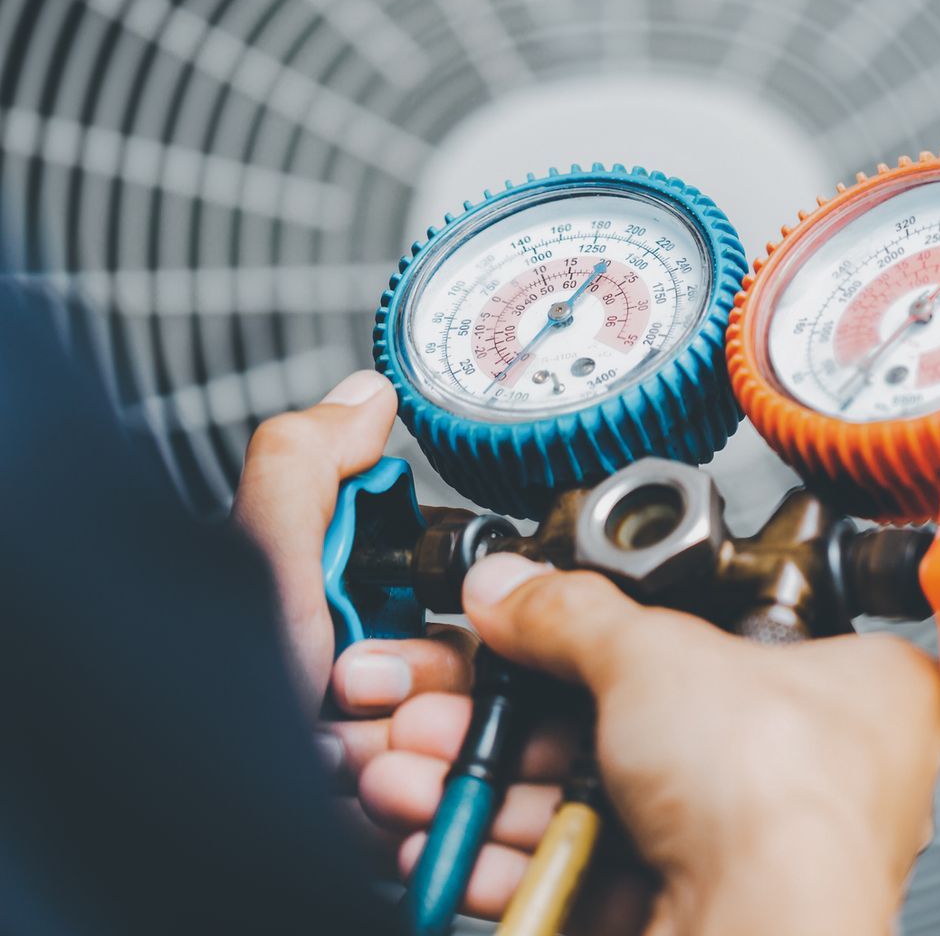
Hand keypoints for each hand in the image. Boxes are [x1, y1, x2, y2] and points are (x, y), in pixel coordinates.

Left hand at [232, 371, 475, 783]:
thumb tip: (367, 396)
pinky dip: (409, 788)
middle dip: (416, 680)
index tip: (385, 617)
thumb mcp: (256, 567)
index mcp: (335, 611)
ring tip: (340, 750)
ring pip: (464, 729)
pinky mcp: (393, 805)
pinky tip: (353, 787)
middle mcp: (361, 678)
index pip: (448, 595)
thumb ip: (305, 467)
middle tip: (348, 688)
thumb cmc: (210, 709)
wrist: (200, 814)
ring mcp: (377, 747)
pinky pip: (447, 785)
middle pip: (469, 664)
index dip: (434, 604)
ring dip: (411, 739)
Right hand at [360, 554, 939, 934]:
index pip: (729, 633)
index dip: (622, 628)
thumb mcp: (657, 654)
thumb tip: (520, 586)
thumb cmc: (782, 797)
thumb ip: (572, 615)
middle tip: (439, 702)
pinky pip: (586, 876)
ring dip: (487, 787)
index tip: (537, 622)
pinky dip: (507, 857)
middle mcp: (815, 773)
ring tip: (409, 767)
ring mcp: (752, 853)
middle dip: (509, 718)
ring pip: (596, 804)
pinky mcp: (692, 917)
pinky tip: (440, 836)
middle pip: (636, 725)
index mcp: (856, 686)